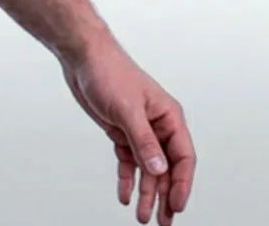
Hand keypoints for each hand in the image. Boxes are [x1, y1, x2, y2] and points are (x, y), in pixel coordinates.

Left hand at [59, 38, 195, 223]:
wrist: (84, 59)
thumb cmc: (110, 73)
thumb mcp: (127, 110)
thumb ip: (144, 141)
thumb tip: (159, 168)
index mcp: (169, 117)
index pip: (183, 157)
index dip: (182, 184)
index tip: (177, 206)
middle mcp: (159, 126)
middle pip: (167, 168)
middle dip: (166, 196)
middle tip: (163, 221)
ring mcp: (140, 131)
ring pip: (148, 169)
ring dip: (147, 193)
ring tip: (143, 217)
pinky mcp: (122, 132)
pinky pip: (129, 162)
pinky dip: (128, 180)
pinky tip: (125, 197)